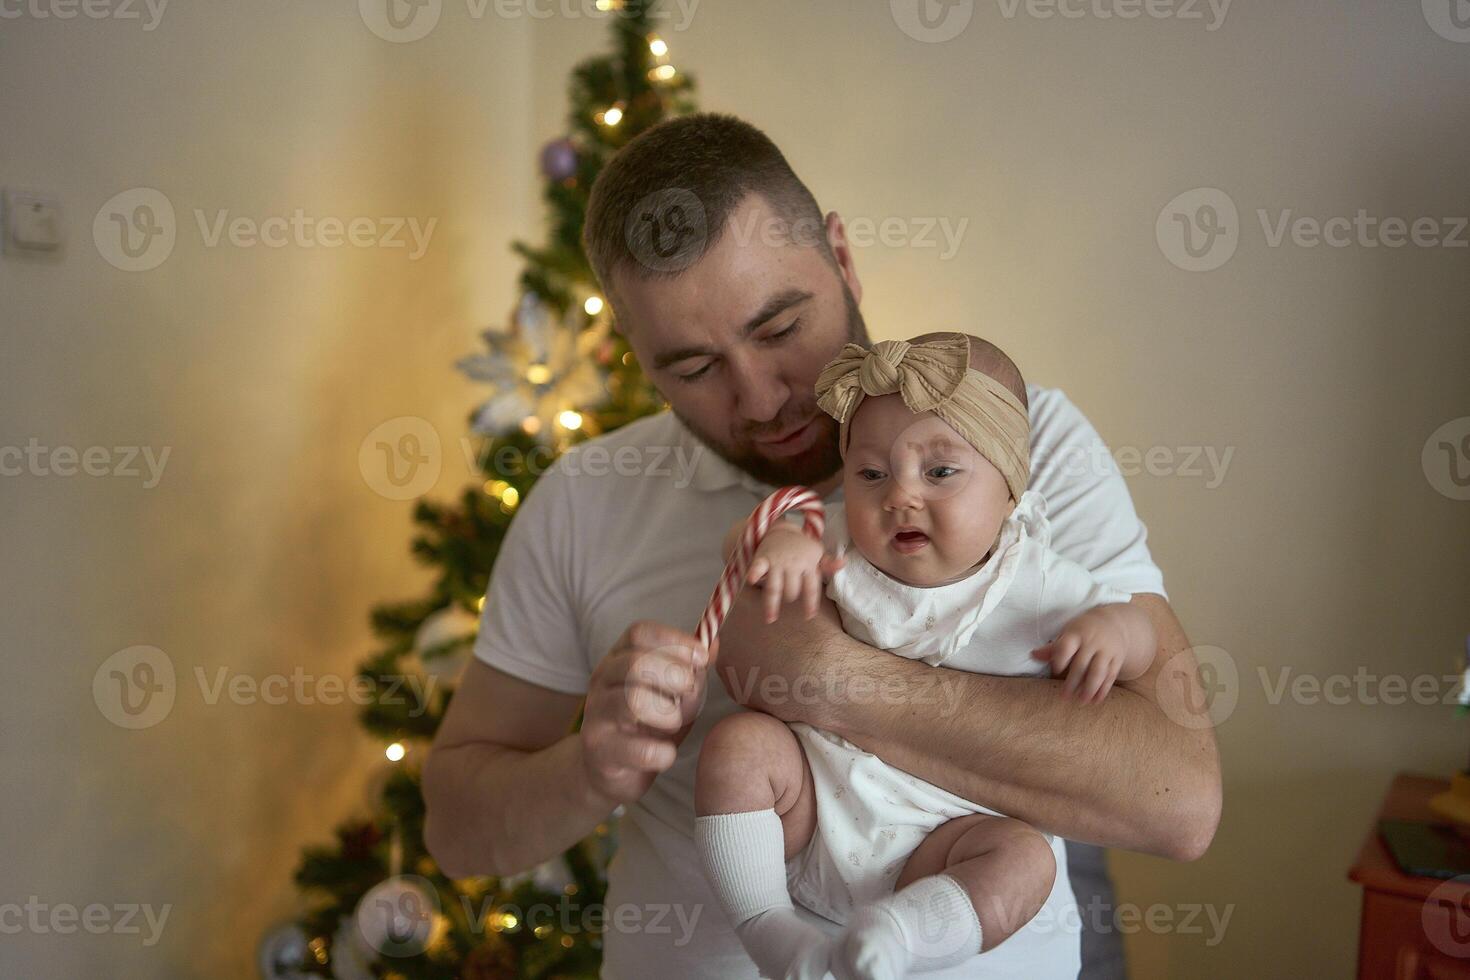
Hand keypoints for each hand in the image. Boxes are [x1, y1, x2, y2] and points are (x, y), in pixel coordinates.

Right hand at [580, 621, 715, 804]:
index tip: (702, 657)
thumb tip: (714, 644)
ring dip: (668, 714)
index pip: (639, 633)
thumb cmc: (647, 726)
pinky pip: (643, 750)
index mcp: (617, 659)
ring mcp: (596, 717)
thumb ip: (691, 670)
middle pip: (635, 662)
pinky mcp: (601, 753)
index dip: (675, 640)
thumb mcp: (672, 694)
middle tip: (688, 693)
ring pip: (635, 700)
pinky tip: (665, 754)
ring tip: (673, 724)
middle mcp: (601, 683)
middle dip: (674, 675)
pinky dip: (665, 753)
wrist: (609, 773)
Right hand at [744, 524, 844, 623]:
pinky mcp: (762, 557)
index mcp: (809, 564)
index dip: (810, 603)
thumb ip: (828, 564)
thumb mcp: (817, 553)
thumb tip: (844, 563)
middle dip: (790, 597)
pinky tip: (751, 580)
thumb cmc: (801, 547)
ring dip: (771, 604)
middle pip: (792, 590)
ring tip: (770, 619)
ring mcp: (777, 561)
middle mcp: (793, 564)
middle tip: (789, 597)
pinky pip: (758, 567)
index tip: (809, 616)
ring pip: (775, 586)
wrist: (780, 529)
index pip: (812, 588)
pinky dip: (754, 572)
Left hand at [1031, 605, 1137, 704]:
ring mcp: (1107, 651)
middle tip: (1064, 697)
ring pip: (1098, 672)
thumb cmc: (1083, 630)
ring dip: (1090, 688)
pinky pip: (1111, 676)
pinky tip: (1096, 700)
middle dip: (1073, 682)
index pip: (1067, 646)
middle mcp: (1092, 642)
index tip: (1055, 670)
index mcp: (1076, 634)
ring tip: (1081, 702)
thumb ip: (1052, 647)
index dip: (1061, 658)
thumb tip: (1033, 655)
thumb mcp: (1068, 633)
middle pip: (1082, 664)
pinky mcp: (1117, 659)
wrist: (1113, 622)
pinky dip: (1103, 689)